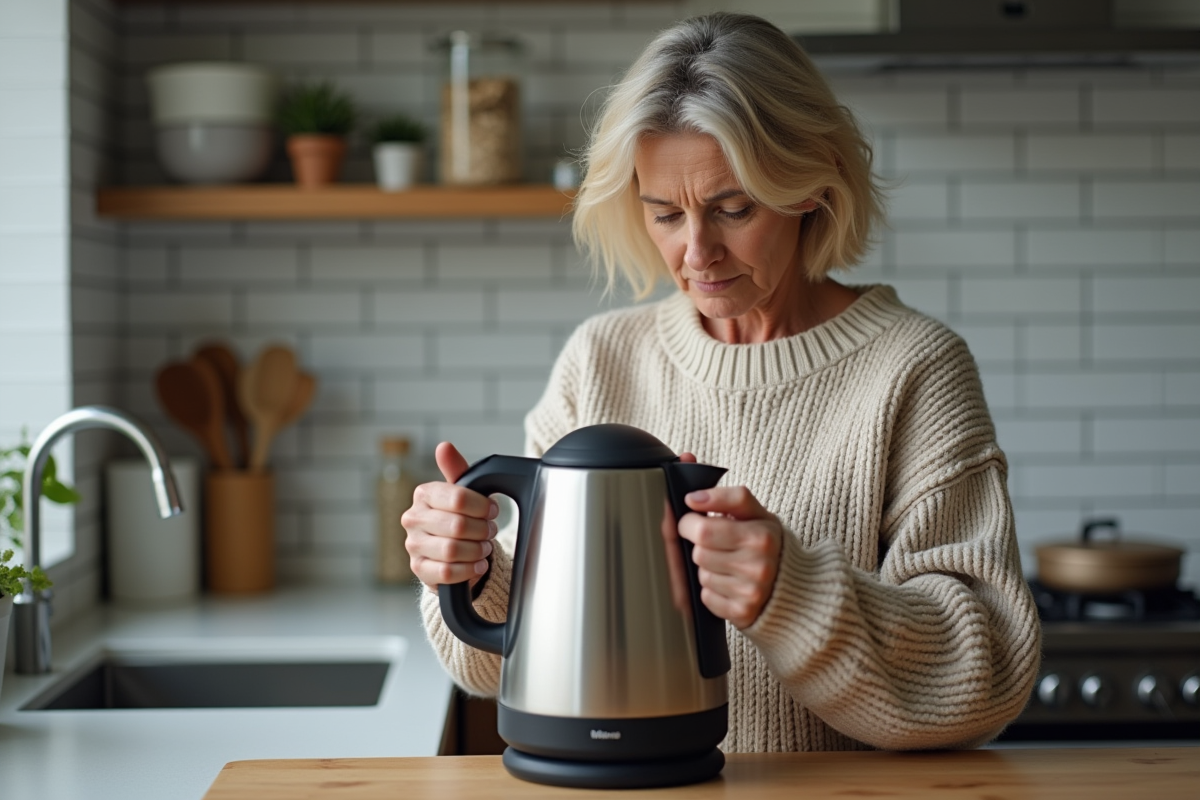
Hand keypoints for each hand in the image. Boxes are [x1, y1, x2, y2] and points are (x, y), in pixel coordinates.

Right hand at [402, 442, 498, 590]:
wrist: (452, 553)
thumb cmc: (458, 517)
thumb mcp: (462, 493)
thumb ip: (457, 471)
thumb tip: (444, 446)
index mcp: (424, 494)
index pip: (458, 497)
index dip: (483, 506)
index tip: (492, 511)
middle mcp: (413, 518)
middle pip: (458, 526)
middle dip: (483, 530)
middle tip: (490, 531)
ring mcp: (413, 545)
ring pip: (452, 550)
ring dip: (477, 550)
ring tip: (483, 548)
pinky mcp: (419, 570)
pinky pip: (447, 572)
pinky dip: (469, 570)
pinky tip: (477, 564)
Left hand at [677, 484, 782, 629]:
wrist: (796, 584)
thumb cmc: (769, 543)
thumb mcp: (757, 513)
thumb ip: (727, 497)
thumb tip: (692, 499)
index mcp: (761, 536)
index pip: (702, 529)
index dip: (690, 523)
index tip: (695, 521)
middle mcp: (758, 566)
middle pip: (699, 553)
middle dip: (701, 546)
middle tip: (717, 543)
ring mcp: (750, 592)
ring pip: (702, 575)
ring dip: (708, 568)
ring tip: (729, 564)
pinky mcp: (741, 612)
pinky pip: (707, 597)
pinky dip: (713, 590)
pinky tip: (731, 583)